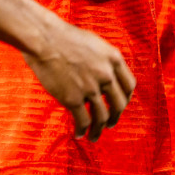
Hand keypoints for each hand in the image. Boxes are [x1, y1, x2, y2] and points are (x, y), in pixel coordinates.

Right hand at [23, 18, 135, 140]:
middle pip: (119, 104)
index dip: (125, 98)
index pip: (129, 85)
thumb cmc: (66, 38)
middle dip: (115, 117)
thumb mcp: (95, 44)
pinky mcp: (73, 98)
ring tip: (94, 136)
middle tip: (110, 123)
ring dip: (98, 130)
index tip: (120, 105)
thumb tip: (107, 76)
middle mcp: (106, 75)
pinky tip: (78, 134)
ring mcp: (91, 88)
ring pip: (101, 117)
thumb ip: (104, 61)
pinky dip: (82, 130)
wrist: (45, 39)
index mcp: (114, 59)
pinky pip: (83, 120)